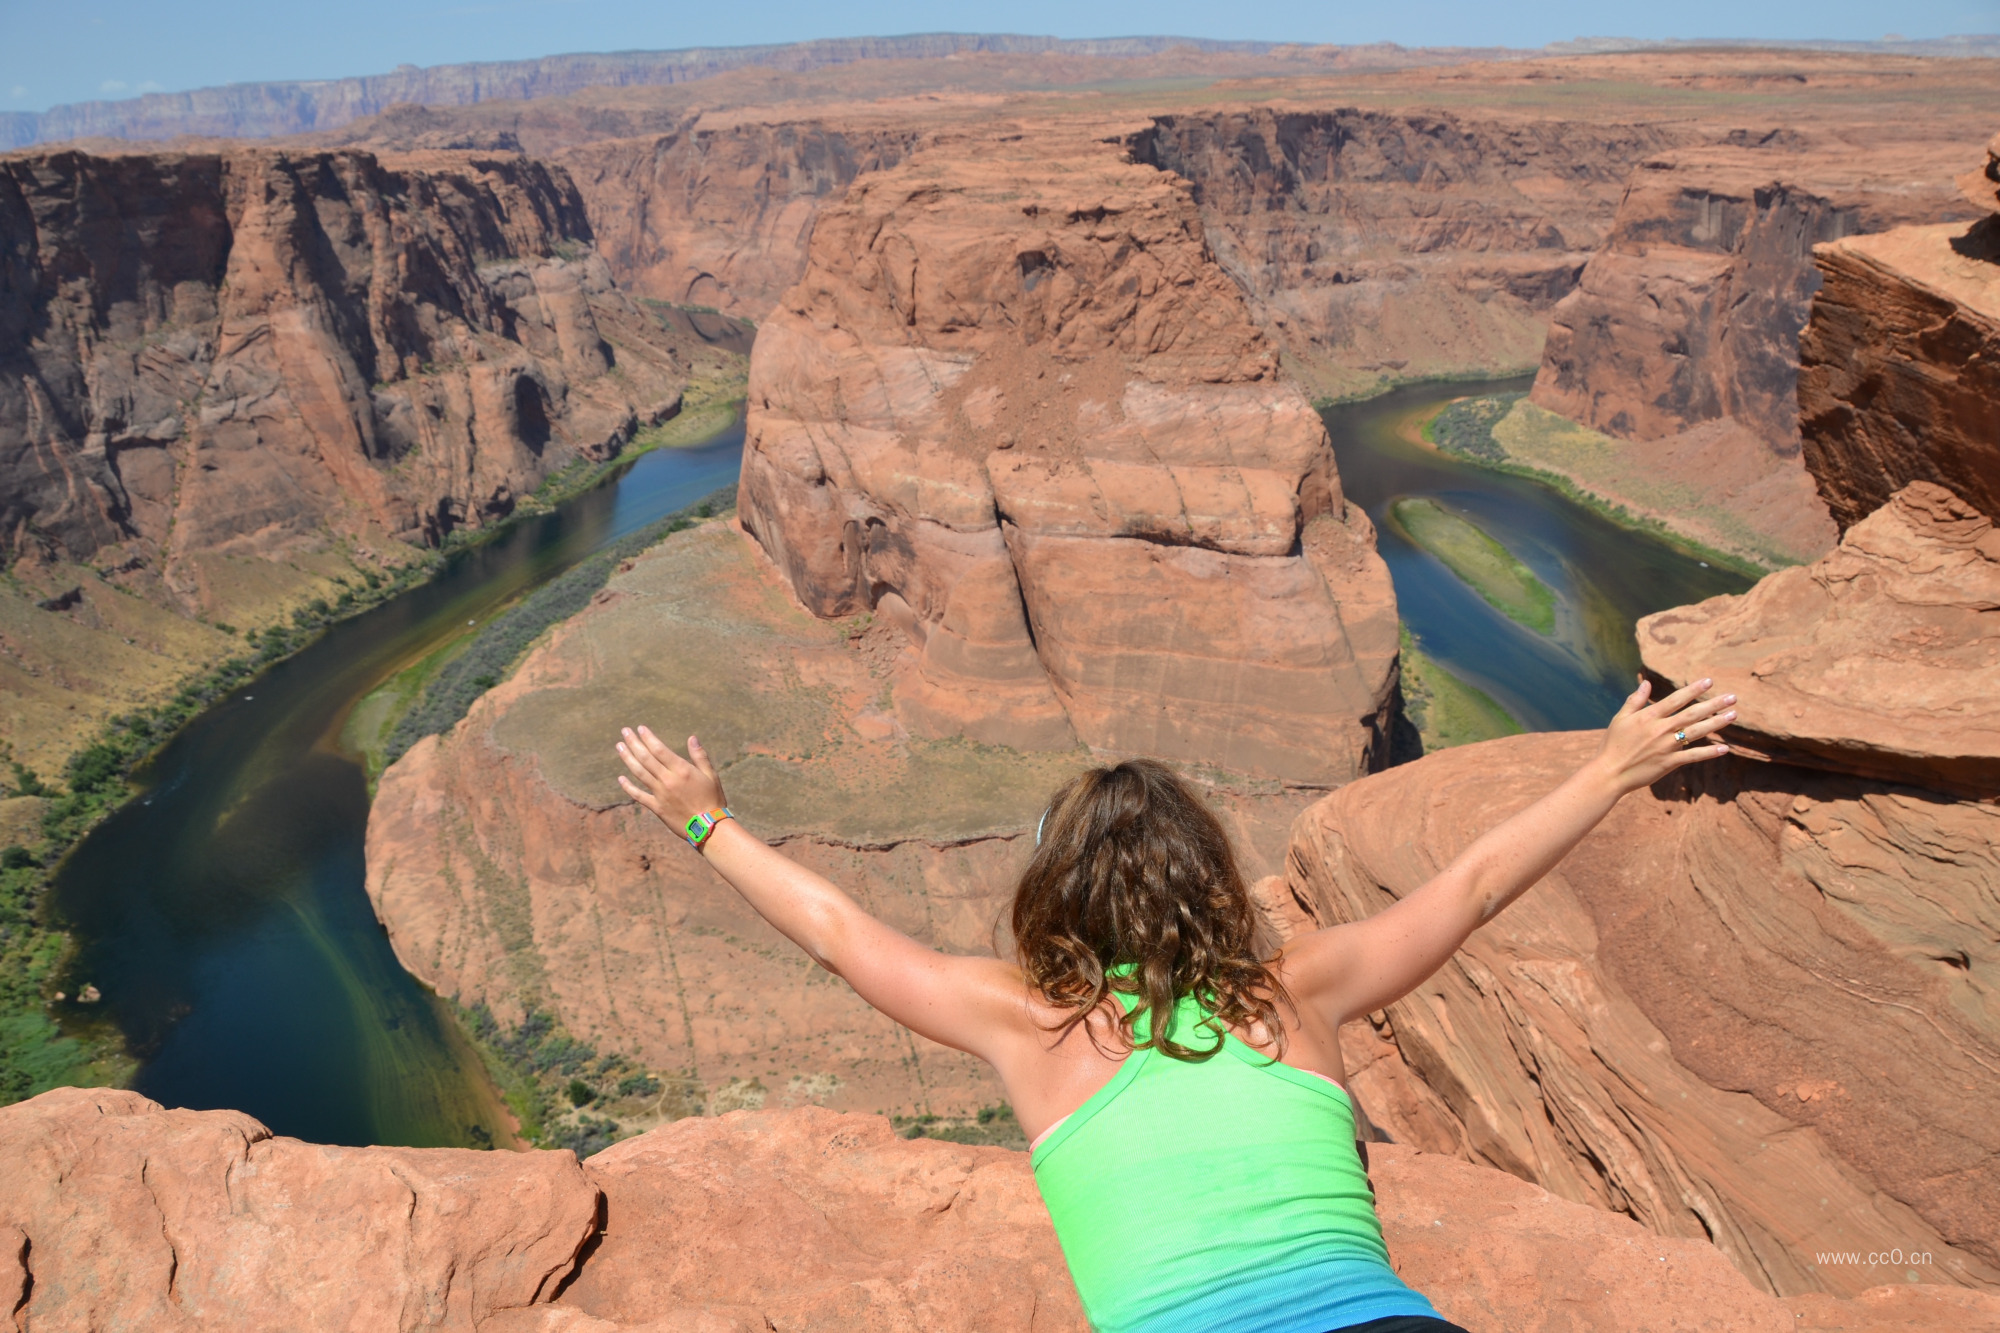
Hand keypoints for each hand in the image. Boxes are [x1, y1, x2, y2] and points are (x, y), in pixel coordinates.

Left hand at [616, 727, 726, 833]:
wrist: (709, 827)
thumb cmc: (713, 800)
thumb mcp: (711, 775)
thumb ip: (700, 756)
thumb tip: (692, 738)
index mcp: (682, 770)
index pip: (660, 750)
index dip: (648, 738)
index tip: (640, 728)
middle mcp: (668, 780)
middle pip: (646, 758)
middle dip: (634, 743)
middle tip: (625, 731)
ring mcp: (660, 794)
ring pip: (639, 773)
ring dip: (628, 759)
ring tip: (619, 747)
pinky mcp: (657, 808)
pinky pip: (639, 796)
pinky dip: (628, 787)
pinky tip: (621, 779)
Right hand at [1589, 675, 1733, 794]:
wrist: (1609, 773)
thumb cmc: (1612, 745)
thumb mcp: (1620, 718)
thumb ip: (1635, 700)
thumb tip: (1646, 683)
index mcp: (1648, 717)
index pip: (1676, 699)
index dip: (1693, 690)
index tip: (1709, 681)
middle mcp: (1660, 729)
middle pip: (1692, 714)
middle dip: (1714, 704)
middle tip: (1733, 697)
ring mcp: (1666, 746)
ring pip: (1697, 732)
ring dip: (1717, 723)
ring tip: (1733, 715)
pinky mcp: (1669, 763)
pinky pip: (1693, 756)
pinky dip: (1709, 753)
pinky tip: (1724, 748)